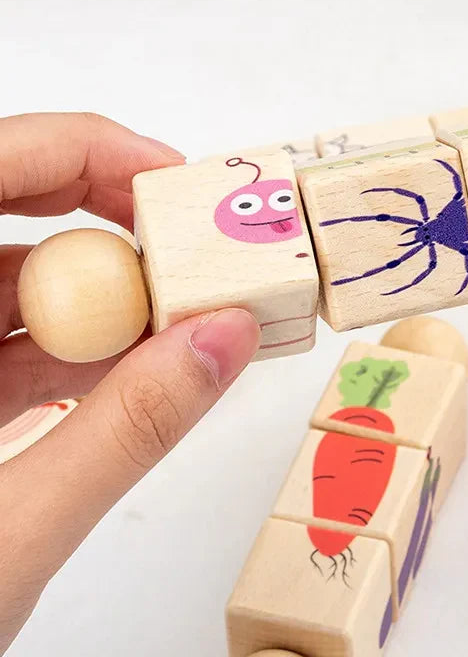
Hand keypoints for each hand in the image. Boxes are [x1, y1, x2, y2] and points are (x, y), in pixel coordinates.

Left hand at [0, 113, 260, 652]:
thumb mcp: (6, 538)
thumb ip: (126, 431)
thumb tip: (225, 339)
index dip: (83, 151)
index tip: (173, 181)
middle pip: (3, 211)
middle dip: (106, 222)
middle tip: (191, 248)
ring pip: (11, 286)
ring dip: (103, 300)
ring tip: (183, 323)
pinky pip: (7, 346)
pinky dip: (77, 354)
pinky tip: (132, 378)